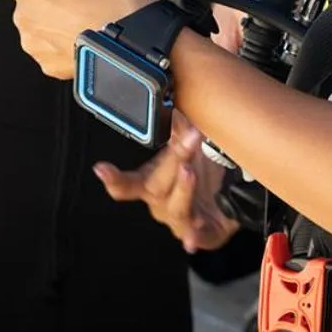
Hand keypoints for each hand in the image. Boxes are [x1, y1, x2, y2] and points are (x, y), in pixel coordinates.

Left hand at [0, 0, 154, 78]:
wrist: (141, 47)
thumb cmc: (122, 0)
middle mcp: (26, 15)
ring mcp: (34, 43)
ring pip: (39, 22)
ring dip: (59, 18)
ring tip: (91, 17)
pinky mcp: (47, 64)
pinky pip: (50, 45)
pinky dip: (66, 39)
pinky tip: (88, 35)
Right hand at [96, 115, 239, 253]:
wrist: (230, 201)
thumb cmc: (203, 171)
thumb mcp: (189, 144)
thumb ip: (178, 123)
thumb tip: (172, 94)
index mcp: (152, 182)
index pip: (127, 183)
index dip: (114, 178)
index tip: (101, 168)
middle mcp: (162, 203)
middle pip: (156, 187)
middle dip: (170, 162)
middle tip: (189, 139)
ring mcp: (180, 220)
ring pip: (176, 208)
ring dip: (182, 189)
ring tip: (190, 170)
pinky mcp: (202, 234)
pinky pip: (197, 237)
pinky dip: (195, 235)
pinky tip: (194, 233)